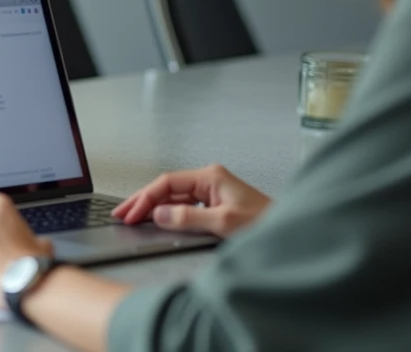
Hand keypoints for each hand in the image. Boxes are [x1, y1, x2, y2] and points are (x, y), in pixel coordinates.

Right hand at [112, 164, 270, 237]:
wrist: (288, 233)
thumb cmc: (265, 224)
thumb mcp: (223, 222)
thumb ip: (188, 217)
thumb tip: (160, 214)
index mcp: (210, 176)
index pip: (167, 182)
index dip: (146, 198)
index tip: (131, 213)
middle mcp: (209, 180)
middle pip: (167, 187)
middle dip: (142, 200)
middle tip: (122, 213)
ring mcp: (212, 191)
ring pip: (173, 196)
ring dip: (153, 206)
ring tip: (133, 216)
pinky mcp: (215, 203)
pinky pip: (184, 204)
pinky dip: (167, 212)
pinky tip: (157, 219)